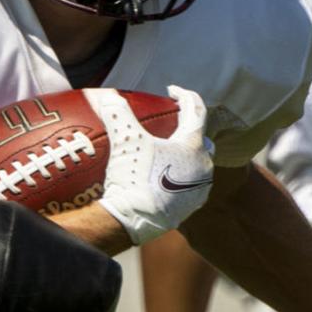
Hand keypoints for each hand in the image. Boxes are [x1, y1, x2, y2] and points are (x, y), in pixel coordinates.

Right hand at [94, 85, 215, 245]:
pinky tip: (163, 175)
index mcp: (193, 146)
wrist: (134, 220)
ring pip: (197, 162)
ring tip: (166, 149)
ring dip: (184, 153)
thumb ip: (118, 113)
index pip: (196, 110)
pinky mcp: (191, 207)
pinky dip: (178, 174)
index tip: (171, 91)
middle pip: (199, 138)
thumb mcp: (125, 141)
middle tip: (172, 121)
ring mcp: (199, 188)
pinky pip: (189, 183)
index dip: (184, 96)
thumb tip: (107, 95)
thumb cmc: (134, 178)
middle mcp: (203, 166)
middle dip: (187, 127)